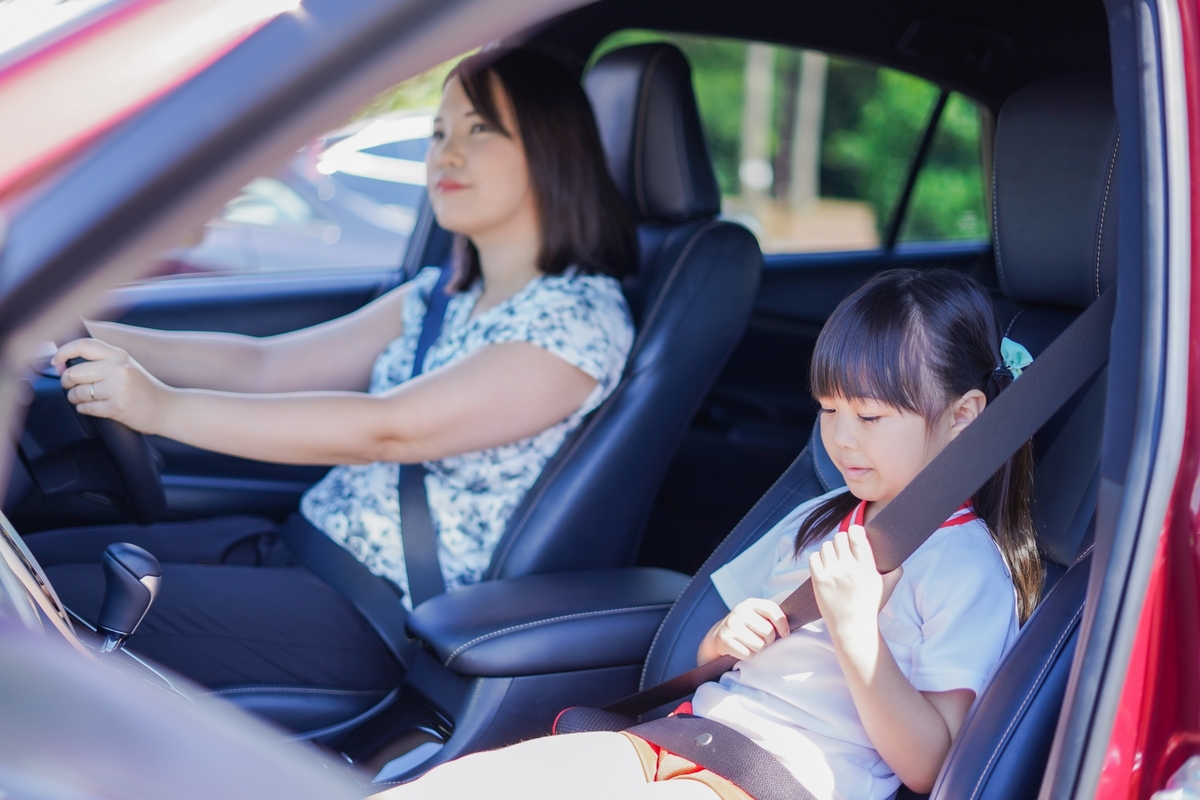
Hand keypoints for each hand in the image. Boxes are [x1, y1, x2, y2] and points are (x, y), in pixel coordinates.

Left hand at [52, 338, 172, 433]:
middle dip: (67, 382)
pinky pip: (86, 408)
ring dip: (74, 398)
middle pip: (74, 372)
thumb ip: (99, 362)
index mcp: (119, 355)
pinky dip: (84, 409)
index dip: (63, 352)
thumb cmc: (142, 389)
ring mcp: (118, 388)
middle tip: (72, 386)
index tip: (56, 362)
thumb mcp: (125, 366)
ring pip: (77, 392)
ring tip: (84, 399)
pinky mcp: (117, 407)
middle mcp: (119, 369)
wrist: (166, 408)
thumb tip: (61, 364)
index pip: (83, 345)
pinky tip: (93, 408)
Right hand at [710, 598, 789, 659]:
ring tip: (752, 643)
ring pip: (759, 645)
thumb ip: (772, 617)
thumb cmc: (748, 625)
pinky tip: (744, 648)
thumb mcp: (758, 615)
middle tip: (763, 639)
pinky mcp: (725, 640)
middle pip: (768, 631)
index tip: (785, 634)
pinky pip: (748, 654)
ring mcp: (731, 626)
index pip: (771, 610)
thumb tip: (786, 631)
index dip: (782, 624)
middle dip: (769, 640)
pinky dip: (749, 655)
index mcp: (751, 603)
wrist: (721, 633)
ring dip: (759, 649)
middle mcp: (739, 612)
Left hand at [809, 525, 902, 637]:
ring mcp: (833, 574)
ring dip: (829, 551)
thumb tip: (897, 558)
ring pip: (826, 546)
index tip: (853, 535)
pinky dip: (818, 559)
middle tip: (843, 551)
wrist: (853, 627)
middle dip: (841, 541)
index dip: (854, 531)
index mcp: (867, 567)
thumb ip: (895, 571)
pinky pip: (814, 557)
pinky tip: (824, 567)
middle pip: (839, 537)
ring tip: (834, 561)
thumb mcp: (887, 588)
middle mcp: (850, 569)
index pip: (857, 535)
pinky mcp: (820, 581)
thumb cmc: (870, 606)